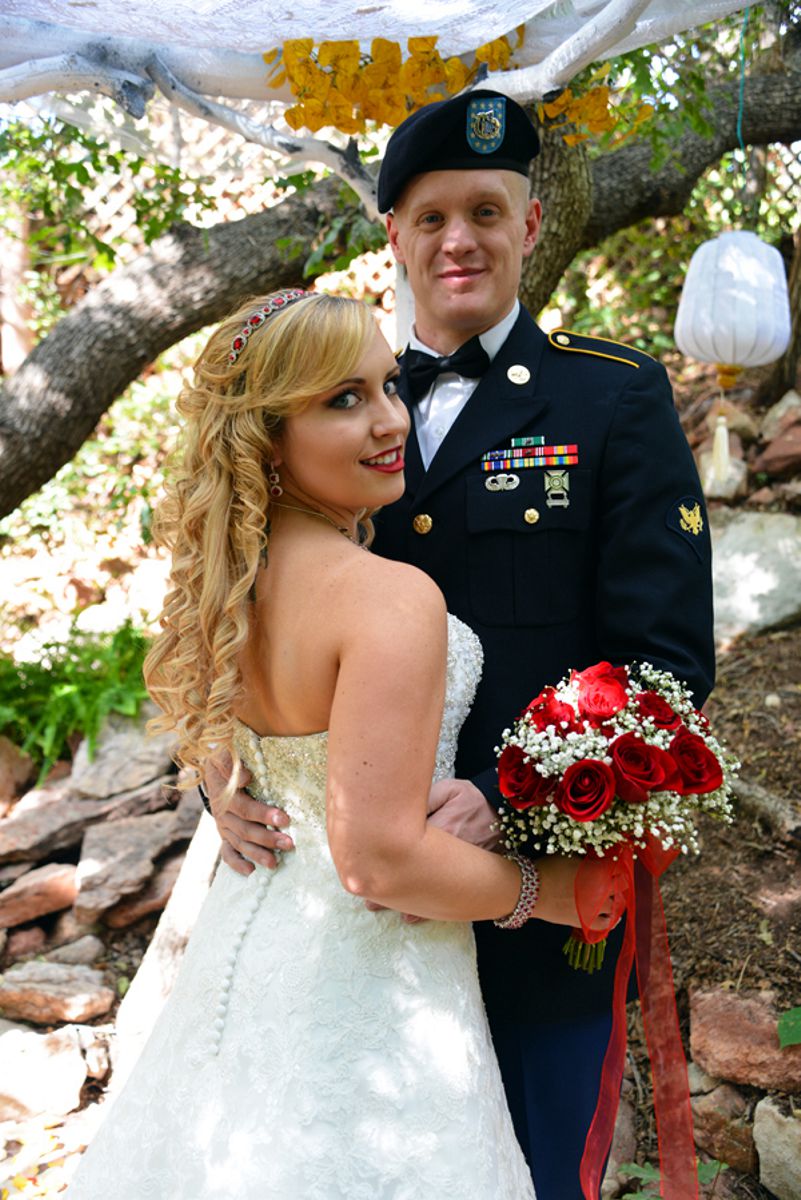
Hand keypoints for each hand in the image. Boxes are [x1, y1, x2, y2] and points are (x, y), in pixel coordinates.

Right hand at [205, 750, 293, 875]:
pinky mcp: (224, 834)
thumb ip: (234, 764)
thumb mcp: (226, 754)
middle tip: (289, 844)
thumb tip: (248, 777)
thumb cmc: (228, 759)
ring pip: (239, 843)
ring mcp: (223, 825)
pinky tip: (250, 871)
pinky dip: (237, 863)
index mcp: (224, 794)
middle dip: (267, 838)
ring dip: (257, 854)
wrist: (214, 769)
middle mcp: (222, 813)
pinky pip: (227, 852)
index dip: (264, 815)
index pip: (245, 807)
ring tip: (275, 863)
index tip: (285, 819)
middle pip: (245, 829)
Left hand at [363, 779, 498, 923]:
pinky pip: (441, 899)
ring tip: (373, 905)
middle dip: (382, 882)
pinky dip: (423, 910)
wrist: (506, 814)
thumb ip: (424, 799)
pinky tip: (408, 917)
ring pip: (422, 890)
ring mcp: (456, 873)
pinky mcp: (463, 881)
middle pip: (409, 872)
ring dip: (397, 899)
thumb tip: (397, 810)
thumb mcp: (451, 790)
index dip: (379, 850)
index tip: (358, 858)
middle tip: (359, 888)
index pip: (405, 842)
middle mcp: (447, 856)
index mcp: (442, 830)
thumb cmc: (474, 799)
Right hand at [532, 855, 614, 930]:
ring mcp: (595, 908)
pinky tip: (612, 916)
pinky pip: (604, 924)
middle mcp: (602, 891)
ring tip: (612, 895)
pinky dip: (611, 920)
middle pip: (620, 885)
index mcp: (599, 872)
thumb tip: (594, 860)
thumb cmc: (548, 869)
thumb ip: (586, 860)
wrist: (531, 891)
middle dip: (618, 880)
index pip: (617, 868)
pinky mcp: (586, 921)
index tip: (614, 864)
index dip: (616, 865)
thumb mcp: (568, 857)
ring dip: (616, 898)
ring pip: (616, 904)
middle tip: (612, 878)